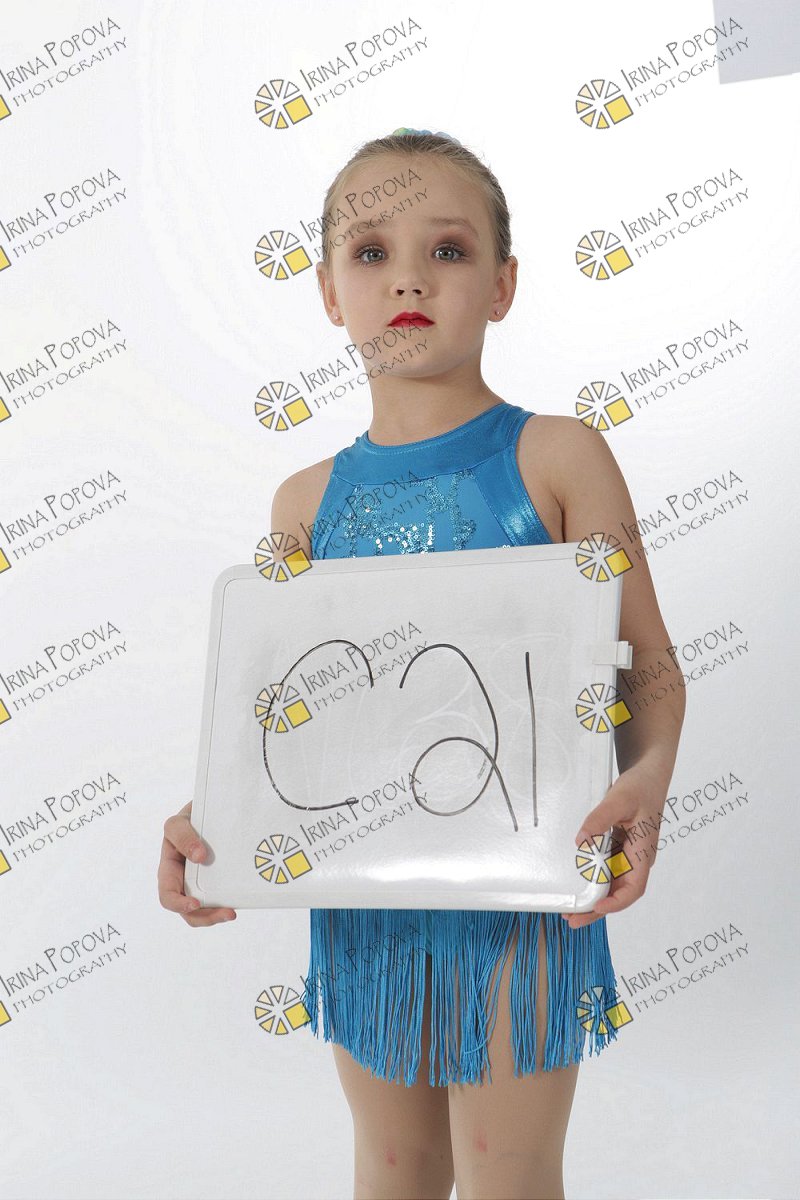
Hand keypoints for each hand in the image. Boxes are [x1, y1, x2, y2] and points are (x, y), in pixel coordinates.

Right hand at [158, 800, 236, 926]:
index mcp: (169, 870)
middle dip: (207, 917)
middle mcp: (184, 881)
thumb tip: (199, 856)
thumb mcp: (178, 823)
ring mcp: (202, 882)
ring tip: (233, 912)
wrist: (212, 809)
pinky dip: (229, 902)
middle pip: (190, 911)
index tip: (196, 903)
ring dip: (218, 915)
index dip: (179, 904)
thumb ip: (182, 835)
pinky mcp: (219, 881)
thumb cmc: (189, 817)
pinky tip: (239, 899)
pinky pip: (222, 897)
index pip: (168, 896)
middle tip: (229, 913)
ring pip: (207, 910)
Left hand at [562, 761, 662, 928]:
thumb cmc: (639, 787)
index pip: (634, 887)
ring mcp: (628, 855)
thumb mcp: (619, 798)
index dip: (616, 902)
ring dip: (594, 898)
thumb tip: (581, 841)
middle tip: (572, 919)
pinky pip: (606, 870)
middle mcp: (637, 859)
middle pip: (620, 893)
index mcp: (643, 852)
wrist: (648, 775)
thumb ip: (600, 818)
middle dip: (598, 909)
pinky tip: (577, 885)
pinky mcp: (620, 849)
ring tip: (569, 909)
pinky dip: (593, 881)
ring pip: (612, 884)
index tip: (596, 908)